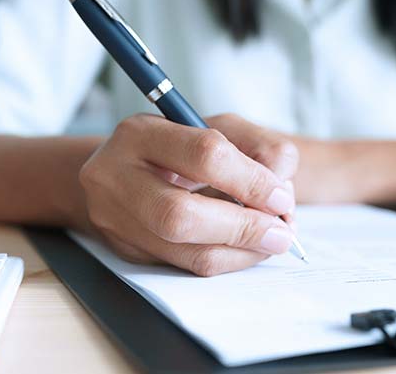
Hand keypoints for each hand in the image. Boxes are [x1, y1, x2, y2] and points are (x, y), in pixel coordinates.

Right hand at [78, 113, 298, 275]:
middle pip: (180, 214)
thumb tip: (280, 191)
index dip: (251, 181)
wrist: (128, 171)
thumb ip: (261, 148)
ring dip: (240, 252)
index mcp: (140, 134)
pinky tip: (245, 248)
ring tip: (271, 242)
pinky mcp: (125, 251)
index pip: (204, 155)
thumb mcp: (223, 129)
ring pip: (184, 251)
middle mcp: (114, 176)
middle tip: (281, 233)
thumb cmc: (184, 147)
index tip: (281, 198)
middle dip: (243, 228)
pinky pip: (184, 266)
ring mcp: (115, 219)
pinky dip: (225, 260)